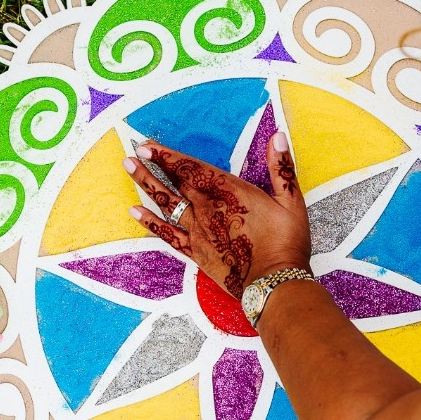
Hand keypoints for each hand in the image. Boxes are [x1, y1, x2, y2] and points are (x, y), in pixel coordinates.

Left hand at [122, 132, 310, 298]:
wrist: (274, 283)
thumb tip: (278, 136)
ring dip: (146, 186)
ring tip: (129, 170)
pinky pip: (168, 234)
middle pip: (174, 183)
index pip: (192, 168)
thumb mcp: (291, 202)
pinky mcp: (196, 252)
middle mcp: (208, 209)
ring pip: (167, 204)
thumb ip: (281, 167)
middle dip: (151, 167)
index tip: (149, 146)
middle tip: (131, 154)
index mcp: (229, 192)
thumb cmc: (286, 243)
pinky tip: (136, 213)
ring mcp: (199, 231)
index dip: (168, 156)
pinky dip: (151, 223)